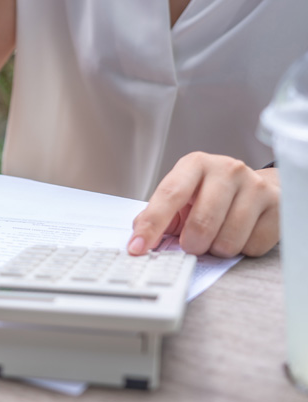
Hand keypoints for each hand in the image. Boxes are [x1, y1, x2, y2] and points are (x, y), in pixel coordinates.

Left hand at [128, 152, 279, 256]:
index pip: (169, 195)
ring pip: (227, 240)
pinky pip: (252, 247)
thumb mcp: (181, 196)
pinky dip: (241, 249)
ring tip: (217, 235)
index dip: (152, 225)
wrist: (256, 187)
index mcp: (195, 165)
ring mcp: (255, 186)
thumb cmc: (210, 194)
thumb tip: (138, 237)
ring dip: (217, 249)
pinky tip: (240, 234)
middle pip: (201, 224)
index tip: (137, 247)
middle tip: (192, 243)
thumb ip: (158, 215)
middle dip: (191, 244)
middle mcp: (227, 169)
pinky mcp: (277, 206)